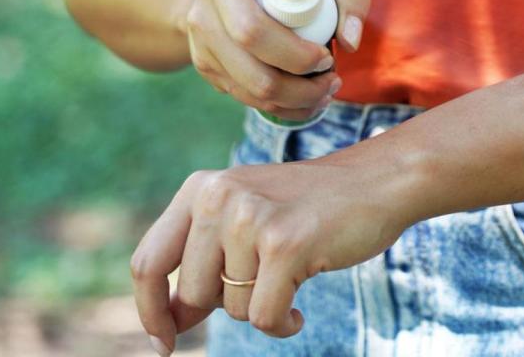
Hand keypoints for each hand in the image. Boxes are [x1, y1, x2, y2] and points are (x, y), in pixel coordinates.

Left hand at [130, 158, 410, 351]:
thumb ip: (201, 262)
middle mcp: (218, 197)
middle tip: (260, 285)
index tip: (164, 343)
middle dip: (223, 306)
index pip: (148, 262)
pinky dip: (283, 323)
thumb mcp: (243, 220)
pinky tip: (300, 307)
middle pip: (189, 293)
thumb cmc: (307, 210)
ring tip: (289, 278)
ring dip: (261, 308)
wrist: (375, 183)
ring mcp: (251, 218)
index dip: (151, 311)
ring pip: (230, 308)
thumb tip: (167, 324)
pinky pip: (262, 318)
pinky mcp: (286, 244)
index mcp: (199, 189)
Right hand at [186, 0, 370, 120]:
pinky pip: (246, 95)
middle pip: (250, 31)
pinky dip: (285, 106)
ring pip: (249, 75)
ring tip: (327, 88)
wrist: (235, 0)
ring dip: (298, 93)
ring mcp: (201, 23)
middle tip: (329, 62)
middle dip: (299, 58)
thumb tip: (348, 40)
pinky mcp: (202, 60)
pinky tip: (309, 99)